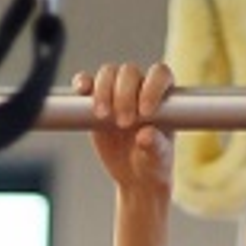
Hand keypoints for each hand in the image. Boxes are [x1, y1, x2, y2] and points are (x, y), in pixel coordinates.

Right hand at [75, 62, 176, 193]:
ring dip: (103, 91)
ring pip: (108, 73)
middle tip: (124, 123)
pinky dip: (83, 83)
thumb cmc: (152, 161)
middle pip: (130, 72)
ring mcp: (117, 90)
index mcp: (163, 95)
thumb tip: (145, 135)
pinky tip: (82, 90)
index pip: (160, 75)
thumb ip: (155, 146)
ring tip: (103, 116)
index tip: (145, 113)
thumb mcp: (158, 158)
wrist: (134, 173)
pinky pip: (87, 82)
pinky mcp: (97, 99)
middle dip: (124, 94)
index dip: (152, 88)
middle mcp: (140, 87)